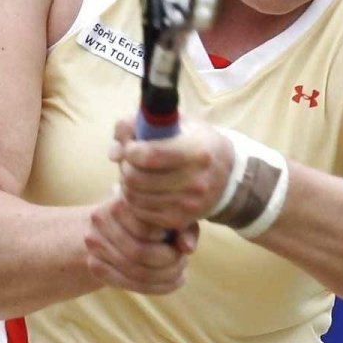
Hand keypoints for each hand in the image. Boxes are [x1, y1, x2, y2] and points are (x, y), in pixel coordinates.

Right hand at [84, 191, 197, 293]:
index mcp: (120, 201)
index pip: (147, 229)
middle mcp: (101, 220)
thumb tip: (187, 249)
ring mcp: (94, 244)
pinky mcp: (95, 266)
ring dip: (165, 277)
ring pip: (136, 272)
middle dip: (168, 263)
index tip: (178, 243)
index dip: (168, 240)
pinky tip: (172, 282)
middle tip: (183, 261)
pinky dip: (156, 287)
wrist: (112, 227)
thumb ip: (184, 228)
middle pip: (139, 253)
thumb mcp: (170, 217)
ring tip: (180, 273)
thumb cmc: (152, 219)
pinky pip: (128, 284)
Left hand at [110, 117, 233, 231]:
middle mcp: (195, 181)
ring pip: (134, 197)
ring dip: (126, 184)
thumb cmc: (195, 142)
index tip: (131, 146)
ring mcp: (188, 205)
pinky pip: (141, 212)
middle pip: (137, 178)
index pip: (149, 155)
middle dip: (125, 166)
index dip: (130, 150)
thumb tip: (116, 151)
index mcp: (197, 151)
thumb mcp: (176, 122)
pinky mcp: (180, 221)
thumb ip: (140, 124)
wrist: (226, 174)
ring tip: (134, 174)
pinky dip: (134, 200)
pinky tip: (141, 189)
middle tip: (129, 161)